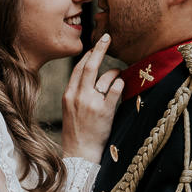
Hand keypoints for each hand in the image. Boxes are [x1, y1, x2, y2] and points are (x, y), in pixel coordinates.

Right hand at [61, 33, 122, 161]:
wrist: (79, 154)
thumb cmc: (76, 133)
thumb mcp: (69, 110)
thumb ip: (77, 94)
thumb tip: (89, 78)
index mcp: (68, 94)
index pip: (78, 68)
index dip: (88, 55)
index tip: (95, 45)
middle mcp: (78, 96)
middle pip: (90, 65)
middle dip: (99, 48)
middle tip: (107, 37)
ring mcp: (91, 103)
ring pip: (105, 76)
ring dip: (115, 72)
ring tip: (118, 75)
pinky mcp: (104, 111)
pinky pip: (116, 89)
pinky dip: (121, 83)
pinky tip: (123, 84)